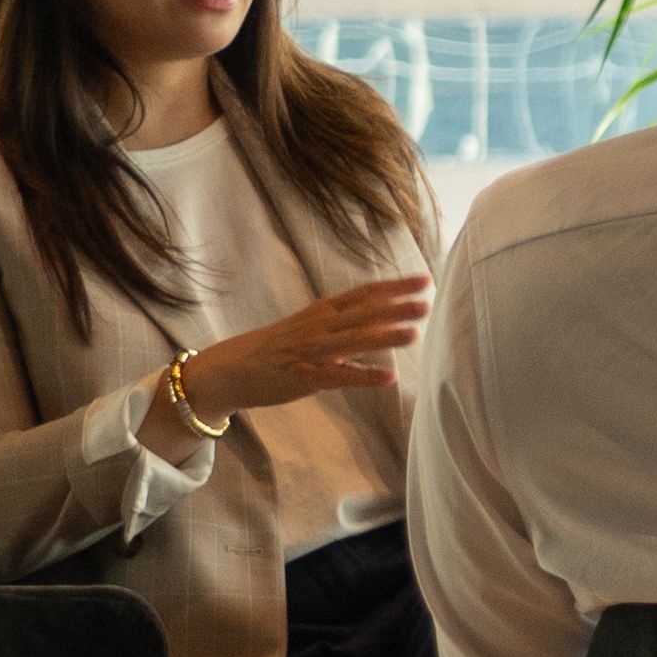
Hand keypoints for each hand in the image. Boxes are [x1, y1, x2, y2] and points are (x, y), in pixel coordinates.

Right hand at [161, 270, 426, 429]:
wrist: (229, 369)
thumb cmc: (275, 348)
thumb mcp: (308, 325)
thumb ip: (342, 321)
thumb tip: (382, 314)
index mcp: (321, 311)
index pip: (364, 293)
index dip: (394, 286)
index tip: (424, 279)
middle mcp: (318, 326)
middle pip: (363, 313)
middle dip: (396, 306)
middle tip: (427, 299)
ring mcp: (311, 351)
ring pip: (352, 341)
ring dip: (384, 336)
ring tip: (414, 333)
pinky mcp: (304, 377)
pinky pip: (338, 376)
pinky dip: (364, 376)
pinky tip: (388, 377)